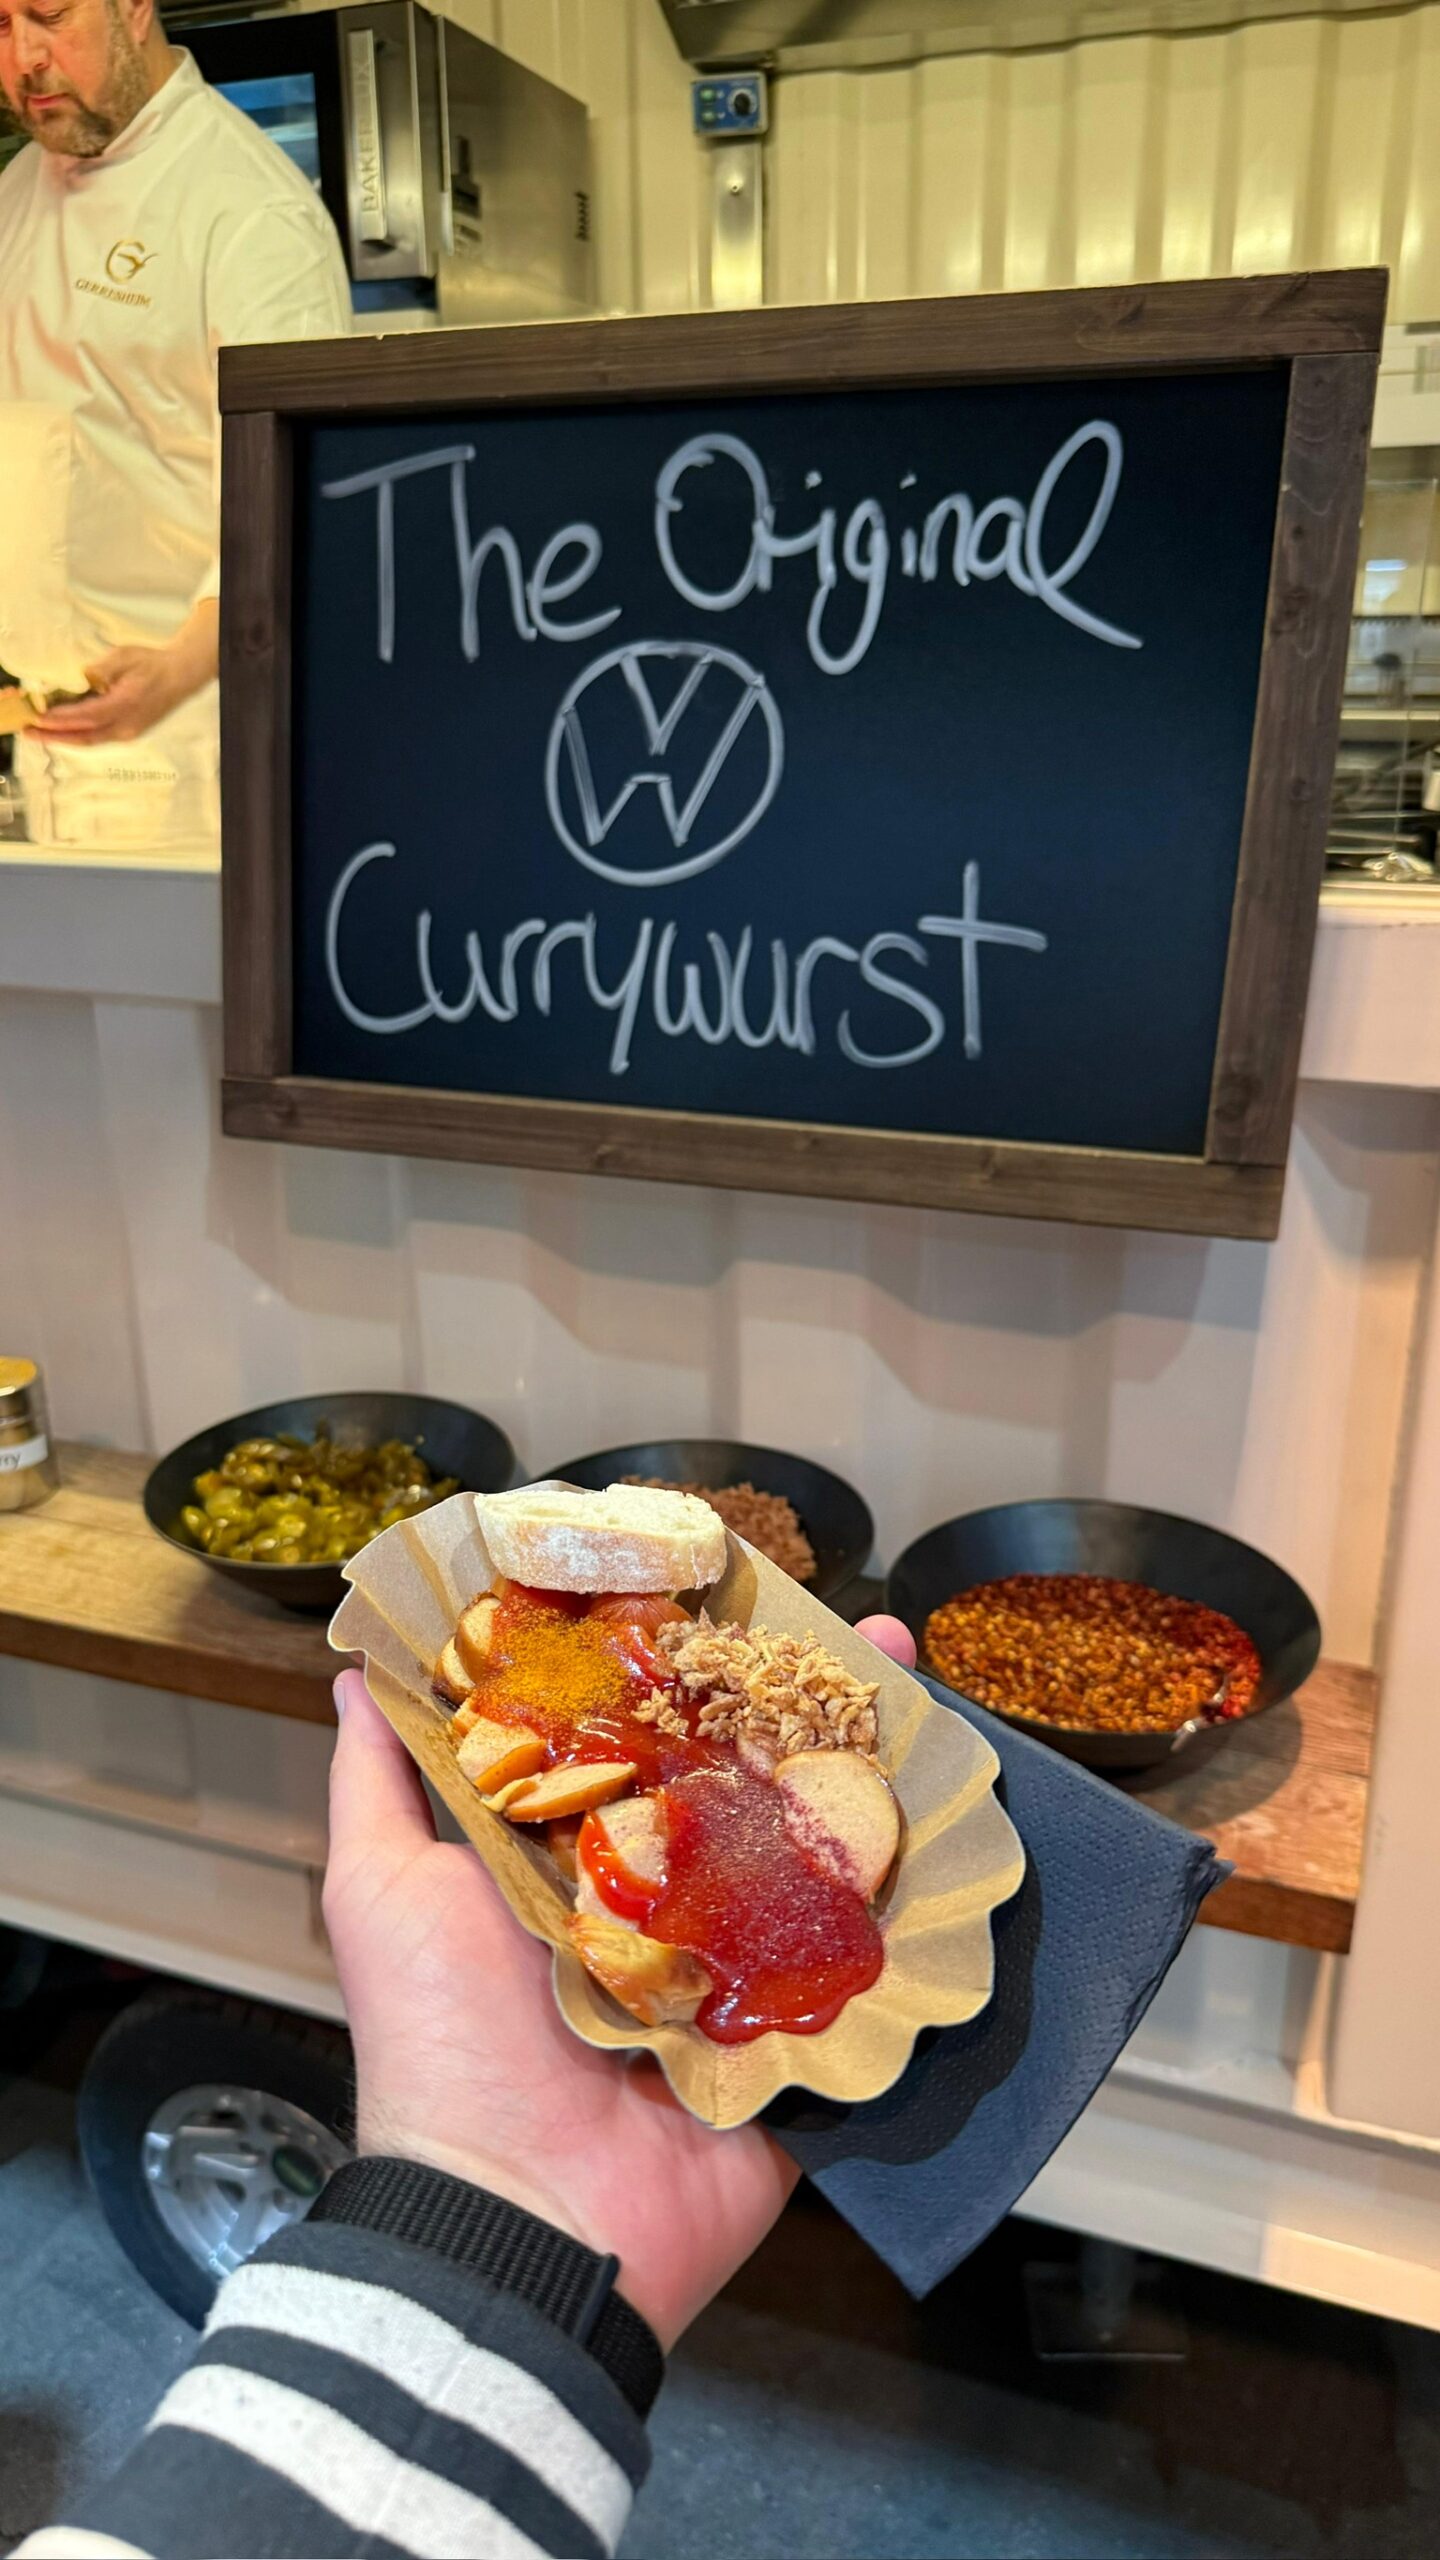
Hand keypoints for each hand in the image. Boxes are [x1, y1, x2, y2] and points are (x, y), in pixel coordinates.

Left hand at [32, 600, 218, 744]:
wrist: (179, 676)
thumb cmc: (152, 663)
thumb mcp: (125, 656)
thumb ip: (102, 669)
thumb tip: (81, 677)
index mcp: (126, 704)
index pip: (88, 715)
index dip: (61, 719)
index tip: (39, 717)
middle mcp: (127, 725)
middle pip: (84, 736)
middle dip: (54, 736)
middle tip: (28, 732)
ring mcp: (128, 732)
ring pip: (89, 740)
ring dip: (62, 738)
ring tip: (39, 733)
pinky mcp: (127, 733)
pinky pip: (96, 738)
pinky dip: (76, 735)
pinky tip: (61, 730)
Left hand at [324, 1613, 916, 2349]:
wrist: (522, 2218)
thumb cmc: (440, 2046)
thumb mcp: (383, 1890)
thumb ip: (382, 1778)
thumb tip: (355, 1665)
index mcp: (574, 1858)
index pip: (636, 1732)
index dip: (678, 1661)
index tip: (718, 1583)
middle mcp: (661, 1900)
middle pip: (741, 1778)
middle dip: (798, 1700)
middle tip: (852, 1626)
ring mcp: (736, 1965)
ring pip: (815, 1847)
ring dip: (872, 1769)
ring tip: (914, 1682)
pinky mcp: (798, 2035)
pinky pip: (864, 1955)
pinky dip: (913, 1890)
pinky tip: (952, 1807)